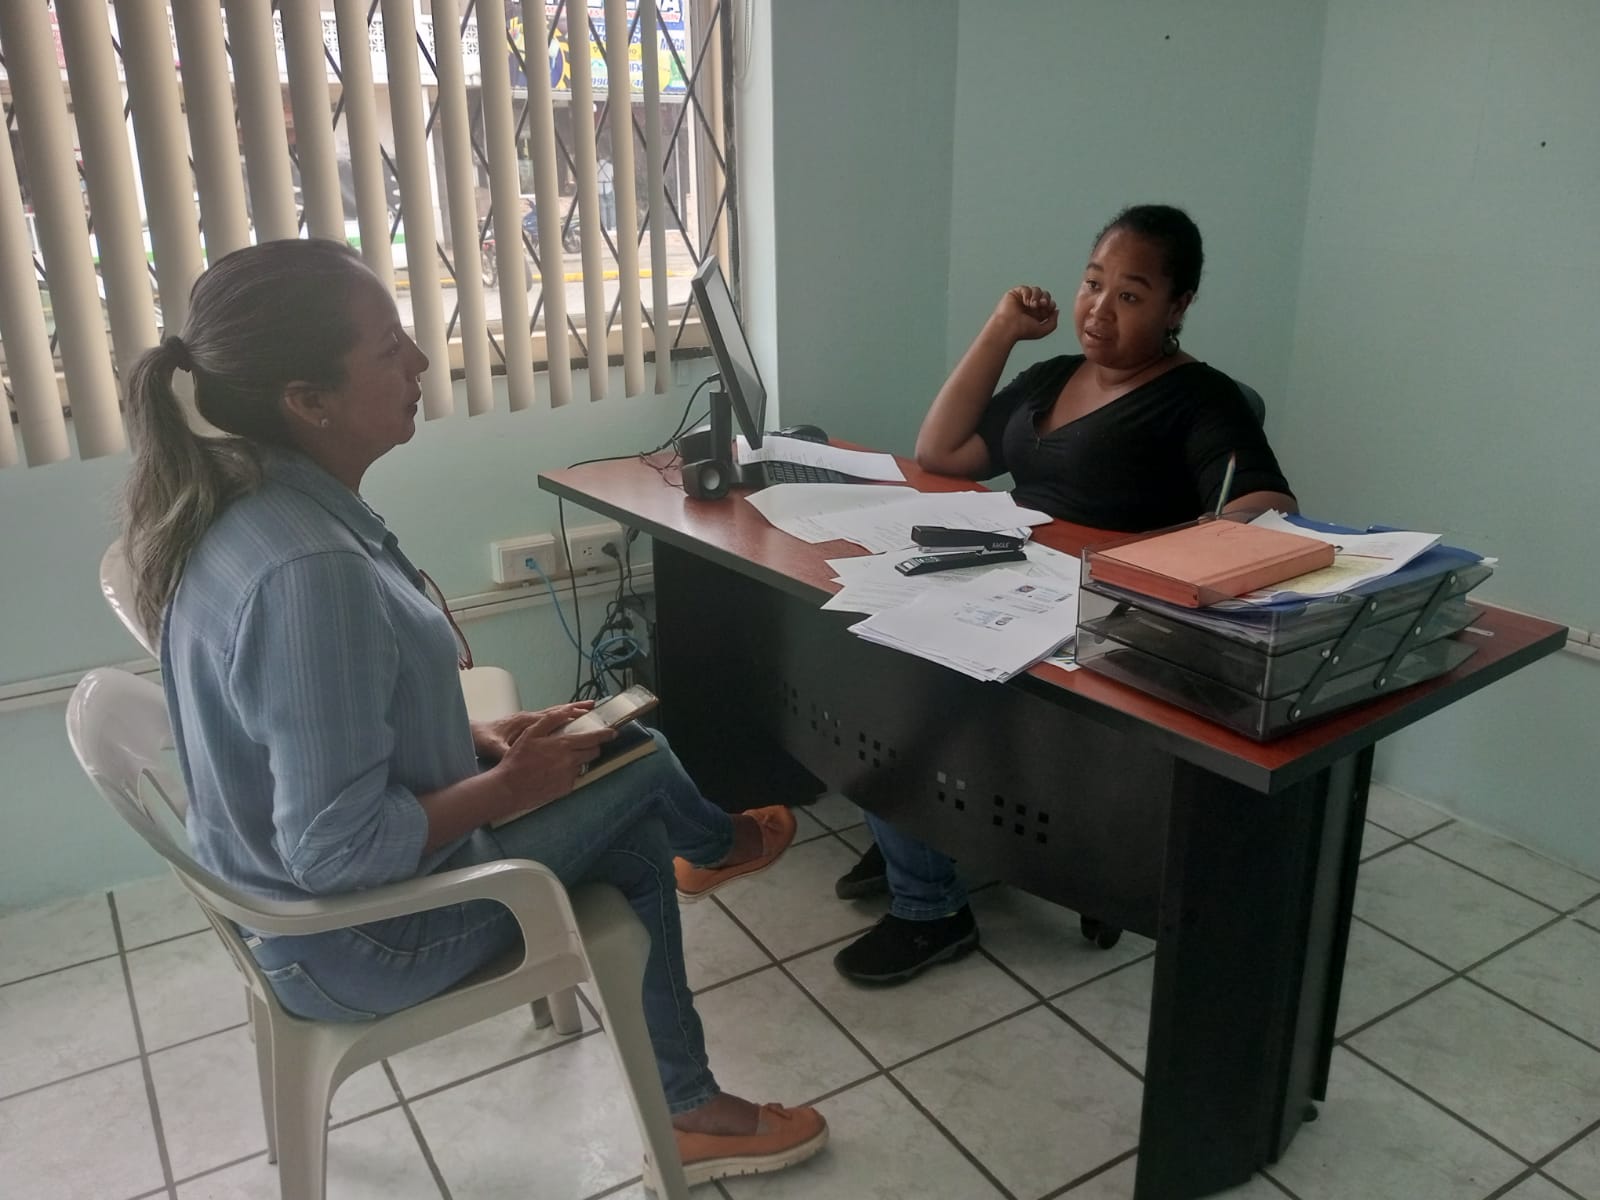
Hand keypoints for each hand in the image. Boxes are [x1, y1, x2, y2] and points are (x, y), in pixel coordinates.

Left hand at [471, 701, 593, 761]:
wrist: (473, 733)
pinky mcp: (526, 726)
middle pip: (557, 710)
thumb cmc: (482, 738)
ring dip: (570, 712)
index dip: (569, 713)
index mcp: (525, 722)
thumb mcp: (493, 747)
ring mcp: (528, 720)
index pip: (552, 715)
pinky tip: (568, 723)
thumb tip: (515, 755)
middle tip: (594, 706)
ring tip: (587, 710)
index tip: (586, 712)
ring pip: (553, 713)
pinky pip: (548, 720)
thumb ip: (505, 751)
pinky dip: (561, 718)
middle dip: (575, 708)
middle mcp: (529, 718)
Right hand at [489, 707, 615, 813]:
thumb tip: (567, 711)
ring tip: (559, 760)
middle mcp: (570, 761)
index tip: (612, 733)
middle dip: (592, 747)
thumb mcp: (531, 734)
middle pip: (593, 752)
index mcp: (563, 745)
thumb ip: (551, 720)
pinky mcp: (565, 789)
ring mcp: (569, 777)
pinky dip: (567, 773)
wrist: (509, 788)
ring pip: (582, 765)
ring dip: (577, 760)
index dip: (605, 734)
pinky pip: (573, 778)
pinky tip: (552, 772)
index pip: (593, 738)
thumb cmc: (517, 760)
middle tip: (583, 744)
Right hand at [990, 286, 1058, 341]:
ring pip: (1036, 290)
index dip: (1050, 304)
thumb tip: (1056, 310)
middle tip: (1042, 304)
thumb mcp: (1043, 330)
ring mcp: (1022, 299)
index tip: (1047, 309)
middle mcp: (1030, 306)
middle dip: (1046, 298)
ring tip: (1032, 305)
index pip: (1049, 303)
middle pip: (1044, 295)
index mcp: (1036, 314)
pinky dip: (1028, 293)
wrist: (1008, 327)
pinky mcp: (1014, 294)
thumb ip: (1053, 322)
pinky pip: (1025, 288)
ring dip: (1037, 296)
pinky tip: (1025, 302)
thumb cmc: (1023, 331)